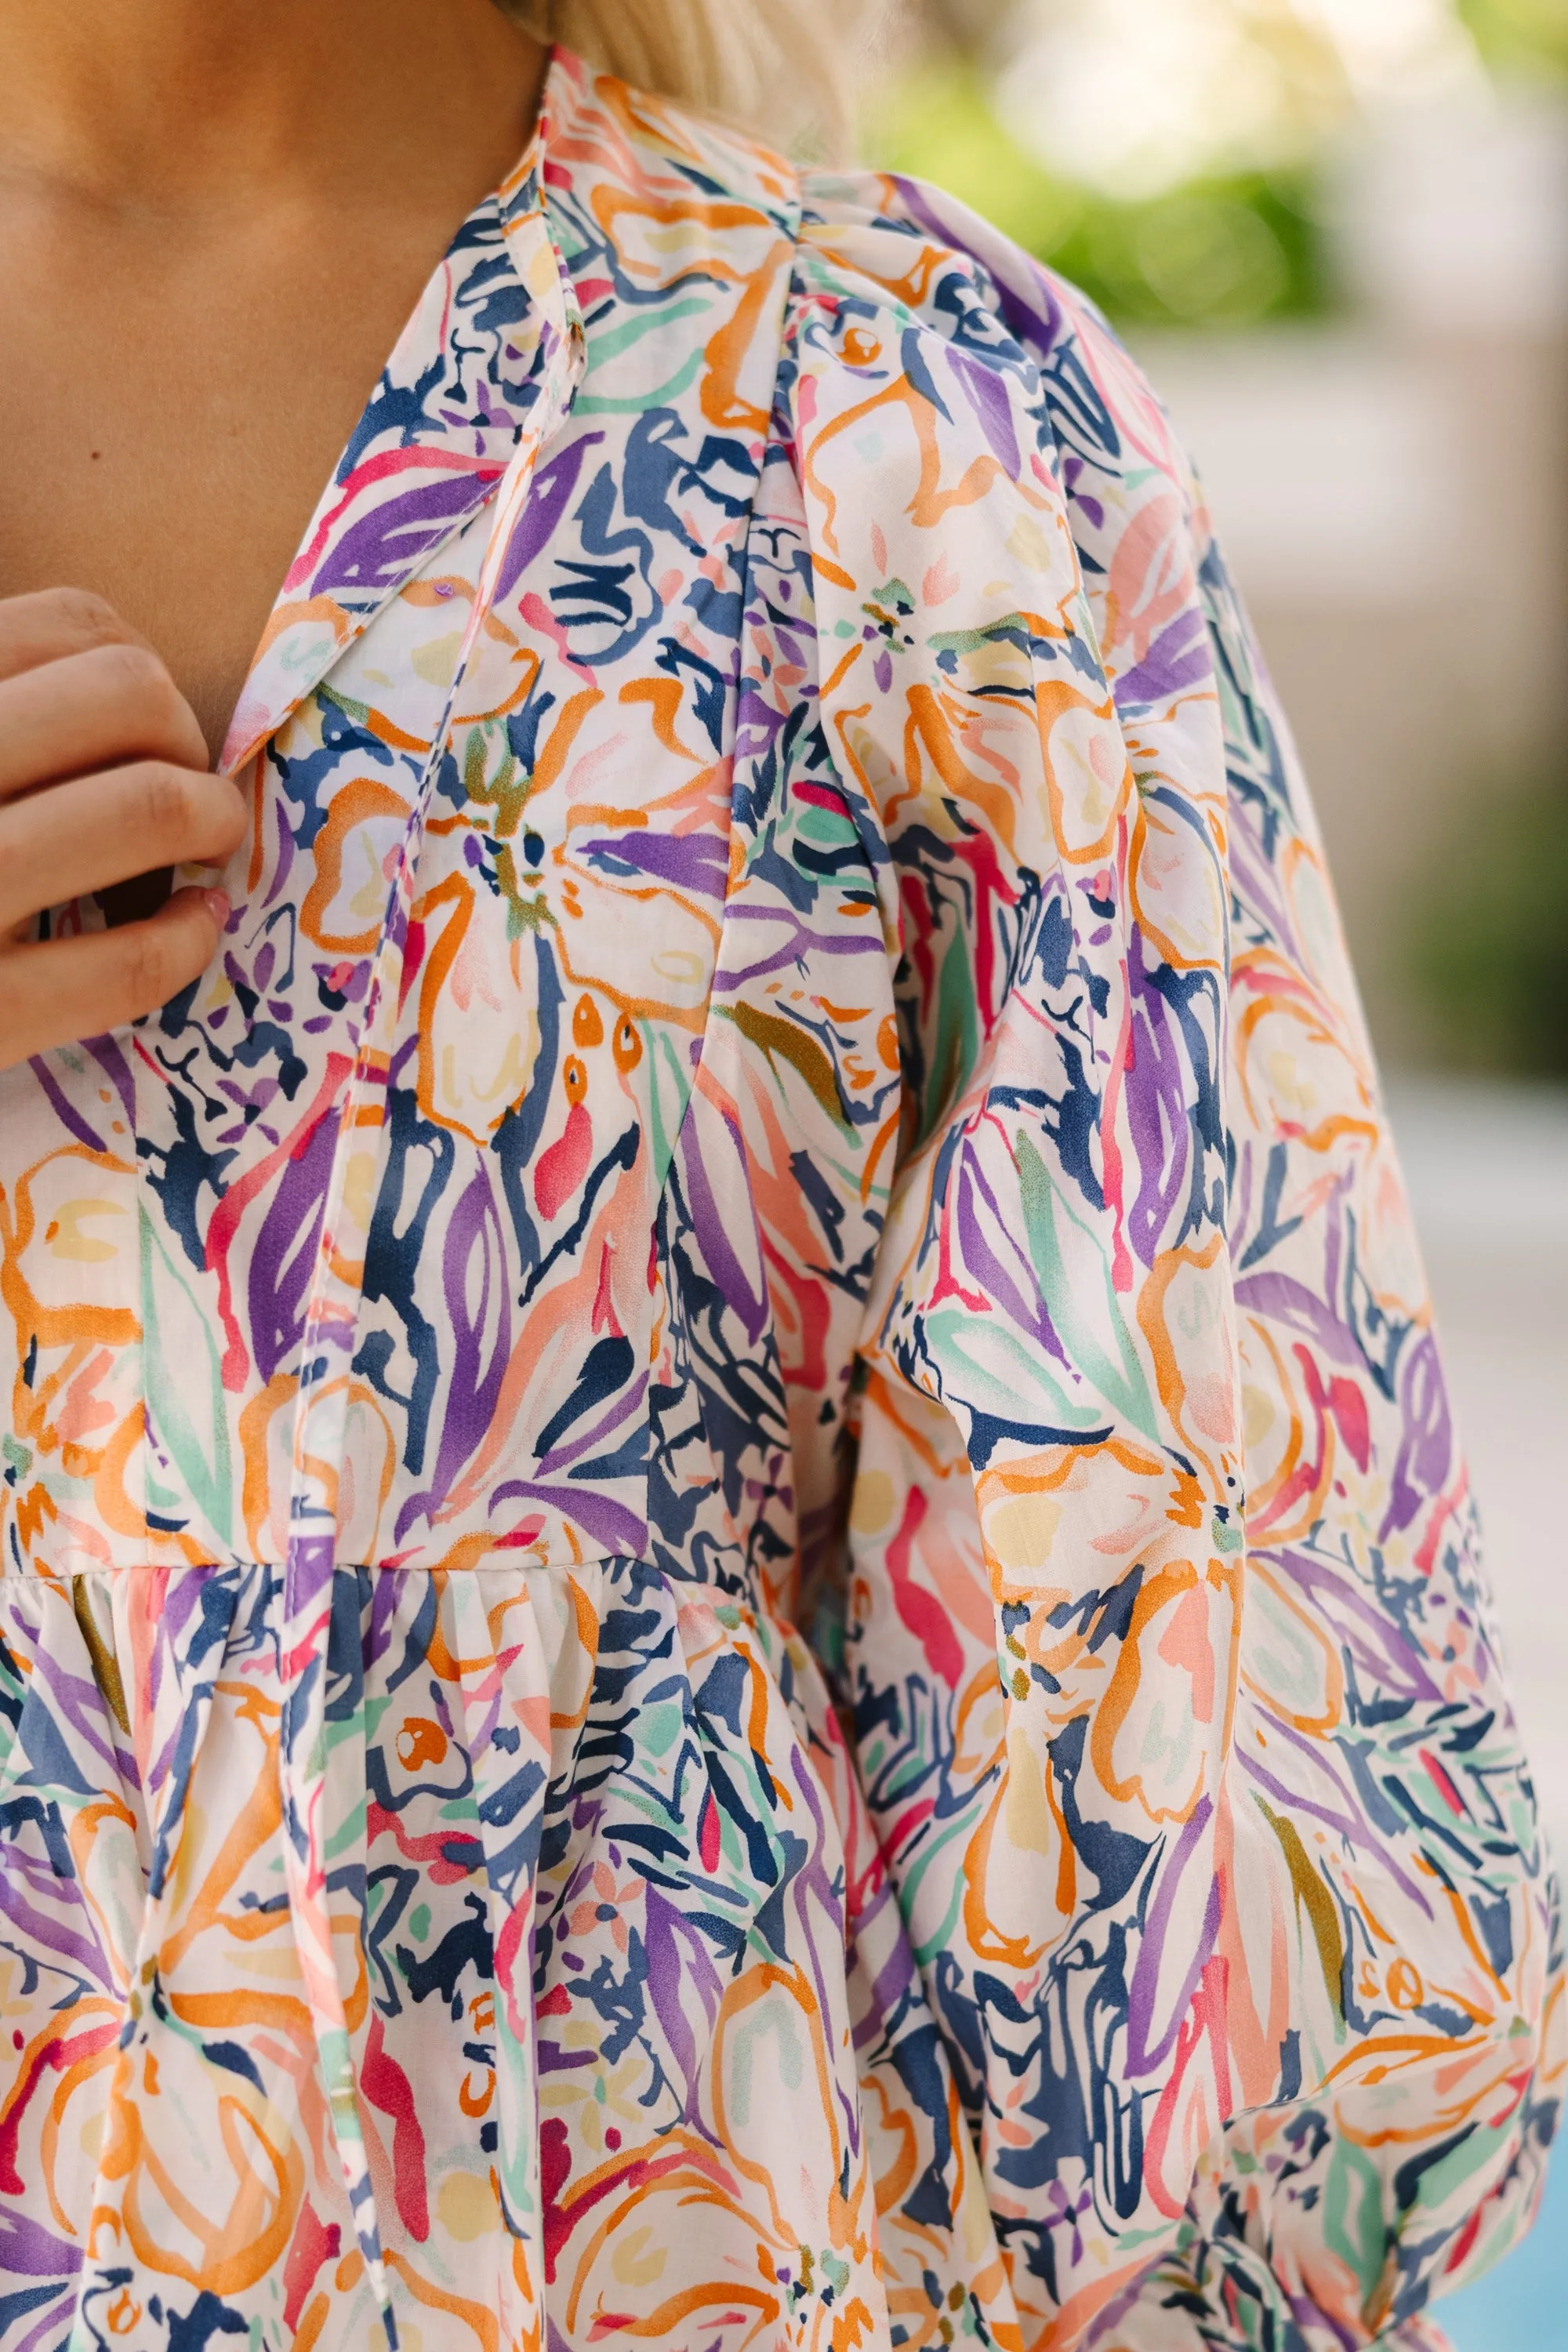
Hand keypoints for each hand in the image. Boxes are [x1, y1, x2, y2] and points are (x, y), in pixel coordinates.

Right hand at [0, 588, 246, 1071]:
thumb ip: (8, 715)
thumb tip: (130, 686)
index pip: (72, 624)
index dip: (145, 670)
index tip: (148, 727)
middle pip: (128, 695)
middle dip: (187, 738)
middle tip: (188, 789)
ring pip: (148, 806)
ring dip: (209, 820)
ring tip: (206, 847)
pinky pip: (131, 960)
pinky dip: (191, 936)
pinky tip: (192, 927)